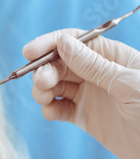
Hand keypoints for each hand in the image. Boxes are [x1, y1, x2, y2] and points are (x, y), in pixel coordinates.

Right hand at [23, 29, 139, 158]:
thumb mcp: (128, 84)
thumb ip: (93, 65)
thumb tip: (63, 43)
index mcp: (113, 57)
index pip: (75, 41)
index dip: (51, 43)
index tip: (30, 52)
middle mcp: (98, 73)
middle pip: (61, 63)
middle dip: (45, 70)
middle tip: (41, 84)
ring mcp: (90, 95)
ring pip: (56, 84)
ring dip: (43, 89)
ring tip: (43, 99)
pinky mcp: (85, 117)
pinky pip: (60, 108)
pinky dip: (50, 109)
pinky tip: (51, 113)